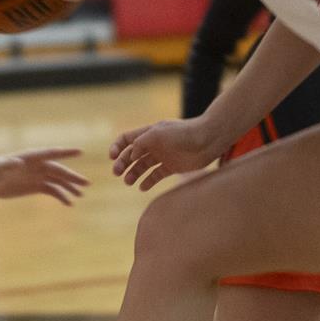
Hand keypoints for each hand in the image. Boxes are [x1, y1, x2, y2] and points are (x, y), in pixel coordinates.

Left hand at [0, 146, 86, 203]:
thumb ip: (7, 165)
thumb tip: (16, 163)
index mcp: (31, 157)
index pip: (51, 153)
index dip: (65, 153)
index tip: (80, 152)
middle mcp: (38, 165)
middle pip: (59, 170)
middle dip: (72, 177)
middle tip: (86, 183)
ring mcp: (38, 175)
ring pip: (58, 181)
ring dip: (70, 187)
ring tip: (80, 195)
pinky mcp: (35, 186)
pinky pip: (52, 190)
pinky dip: (61, 196)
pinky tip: (69, 203)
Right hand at [109, 118, 223, 191]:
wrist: (207, 140)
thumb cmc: (183, 133)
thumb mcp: (157, 133)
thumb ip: (140, 143)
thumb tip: (130, 156)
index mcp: (149, 133)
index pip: (126, 139)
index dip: (116, 147)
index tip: (112, 157)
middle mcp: (154, 144)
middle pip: (132, 155)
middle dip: (122, 163)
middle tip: (117, 173)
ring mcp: (163, 155)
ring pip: (142, 166)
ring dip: (133, 174)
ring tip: (129, 182)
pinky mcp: (172, 167)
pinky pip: (156, 175)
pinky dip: (148, 182)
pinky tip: (142, 187)